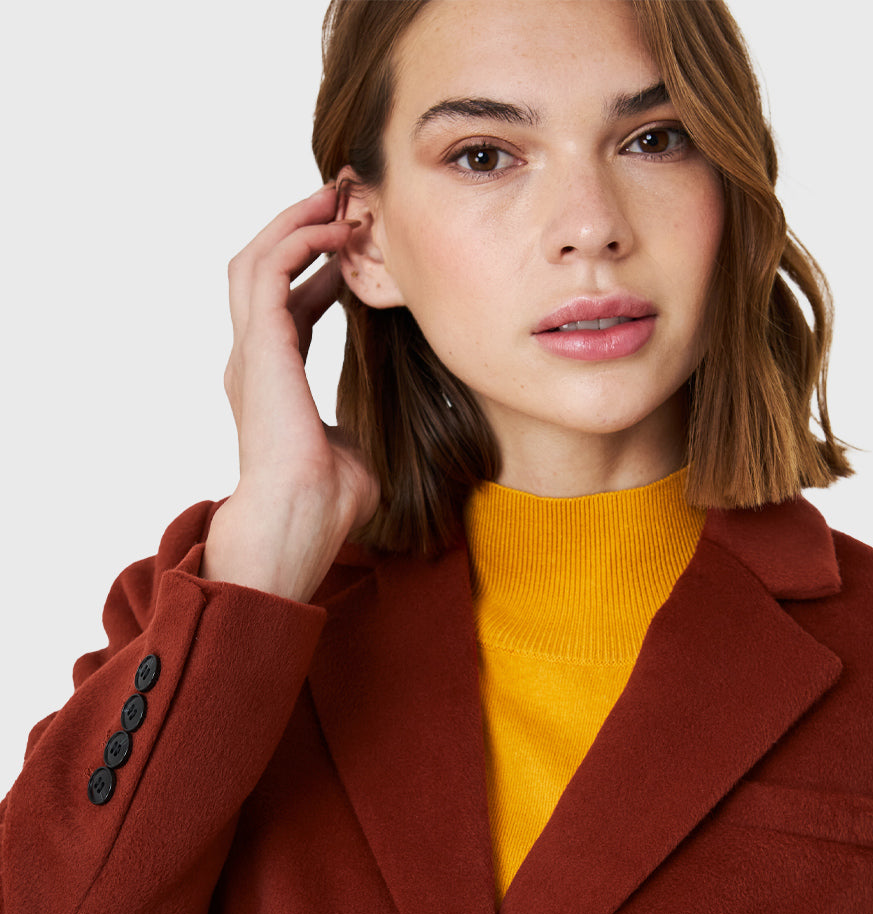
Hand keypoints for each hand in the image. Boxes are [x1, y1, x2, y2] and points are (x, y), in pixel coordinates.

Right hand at [202, 182, 380, 601]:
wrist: (299, 519)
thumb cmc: (327, 504)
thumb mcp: (356, 453)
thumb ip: (362, 426)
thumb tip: (388, 425)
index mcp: (270, 382)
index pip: (288, 307)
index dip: (318, 272)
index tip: (354, 250)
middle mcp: (251, 360)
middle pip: (262, 270)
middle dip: (299, 229)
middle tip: (342, 201)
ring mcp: (249, 351)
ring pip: (255, 258)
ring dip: (295, 222)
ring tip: (336, 199)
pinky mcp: (260, 346)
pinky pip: (269, 270)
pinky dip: (297, 240)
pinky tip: (333, 229)